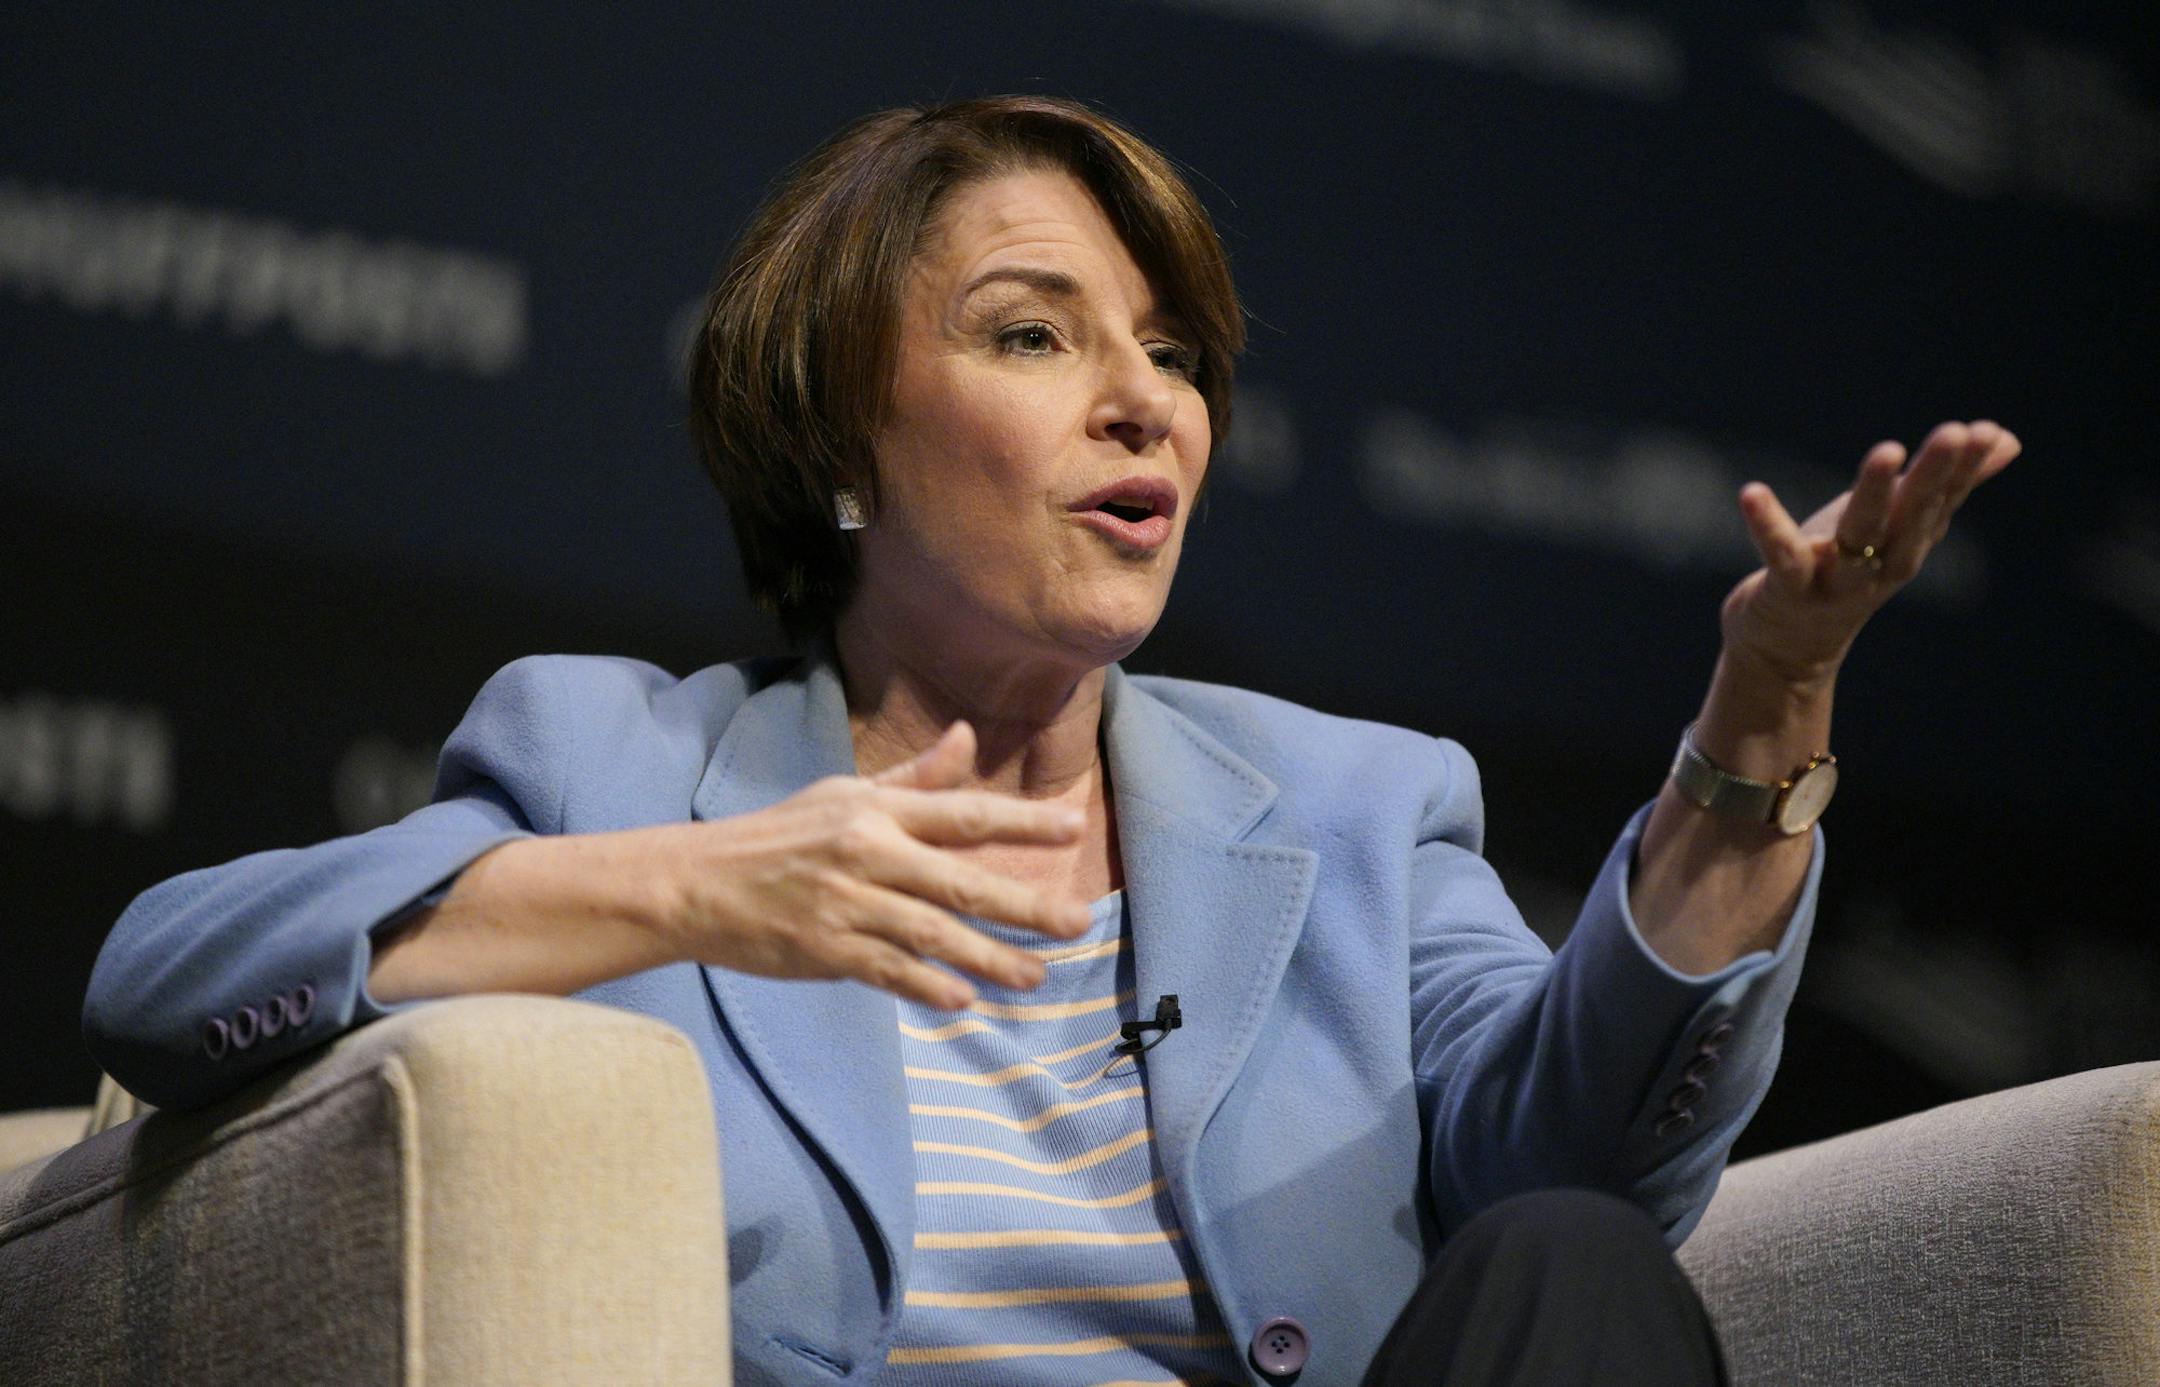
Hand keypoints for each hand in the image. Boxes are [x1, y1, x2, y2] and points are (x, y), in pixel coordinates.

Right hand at [641, 721, 1090, 1009]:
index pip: (963, 814)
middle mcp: (868, 853)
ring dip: (988, 957)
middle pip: (960, 879)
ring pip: (932, 932)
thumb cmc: (778, 837)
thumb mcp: (843, 794)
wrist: (695, 883)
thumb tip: (969, 736)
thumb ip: (915, 777)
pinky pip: (887, 970)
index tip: (1073, 829)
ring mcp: (846, 904)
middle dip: (1024, 903)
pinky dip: (926, 985)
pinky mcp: (825, 950)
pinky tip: (963, 1000)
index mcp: (876, 811)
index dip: (1022, 821)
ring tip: (1035, 976)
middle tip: (1077, 921)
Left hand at [1721, 419, 2020, 686]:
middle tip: (1954, 433)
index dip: (1964, 468)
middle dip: (1933, 475)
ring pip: (1859, 534)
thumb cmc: (1844, 570)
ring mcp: (1836, 580)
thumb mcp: (1895, 523)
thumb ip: (1945, 484)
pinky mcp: (1789, 590)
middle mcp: (1881, 563)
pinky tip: (1751, 492)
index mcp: (1908, 542)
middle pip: (1911, 515)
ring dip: (1873, 493)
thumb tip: (2007, 440)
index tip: (1984, 431)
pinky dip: (1767, 526)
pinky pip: (1781, 556)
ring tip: (1887, 452)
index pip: (1942, 500)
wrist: (1786, 648)